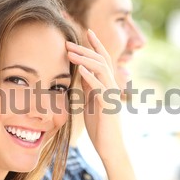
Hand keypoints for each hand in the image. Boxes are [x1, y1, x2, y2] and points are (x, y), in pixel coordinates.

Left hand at [66, 29, 125, 161]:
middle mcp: (111, 87)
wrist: (110, 148)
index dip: (96, 45)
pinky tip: (81, 70)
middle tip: (68, 43)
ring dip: (85, 59)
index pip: (103, 60)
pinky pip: (100, 88)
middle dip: (85, 49)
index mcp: (107, 85)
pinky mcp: (108, 106)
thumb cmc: (100, 127)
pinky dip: (91, 78)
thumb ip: (88, 87)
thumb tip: (81, 73)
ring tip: (70, 52)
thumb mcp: (90, 103)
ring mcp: (111, 96)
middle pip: (101, 61)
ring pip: (101, 70)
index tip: (87, 31)